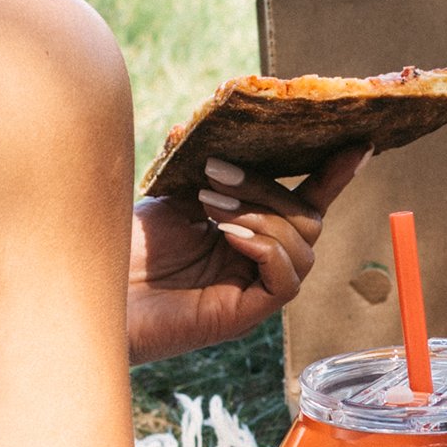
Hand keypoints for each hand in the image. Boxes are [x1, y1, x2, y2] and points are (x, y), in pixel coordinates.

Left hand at [127, 145, 367, 365]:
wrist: (91, 286)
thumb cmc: (127, 243)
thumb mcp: (179, 190)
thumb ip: (219, 170)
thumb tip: (238, 132)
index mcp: (247, 231)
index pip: (301, 201)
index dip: (331, 176)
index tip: (356, 143)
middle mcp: (257, 262)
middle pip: (308, 220)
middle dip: (269, 189)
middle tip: (217, 174)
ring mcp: (252, 290)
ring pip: (302, 246)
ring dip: (262, 215)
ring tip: (210, 204)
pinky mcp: (245, 314)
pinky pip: (286, 279)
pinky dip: (266, 247)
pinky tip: (228, 234)